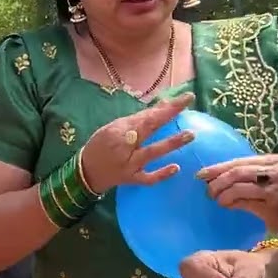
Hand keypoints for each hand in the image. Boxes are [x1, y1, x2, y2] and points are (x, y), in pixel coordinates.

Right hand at [80, 93, 195, 192]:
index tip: (185, 97)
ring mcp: (129, 164)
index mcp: (119, 130)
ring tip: (190, 134)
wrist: (87, 172)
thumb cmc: (101, 145)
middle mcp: (124, 146)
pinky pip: (148, 178)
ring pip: (152, 152)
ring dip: (171, 143)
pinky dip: (161, 174)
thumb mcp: (115, 127)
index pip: (146, 116)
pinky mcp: (132, 179)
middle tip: (188, 102)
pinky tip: (176, 167)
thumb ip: (138, 120)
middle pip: (149, 128)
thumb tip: (163, 106)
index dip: (166, 106)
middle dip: (169, 114)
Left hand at [197, 154, 277, 235]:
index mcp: (272, 160)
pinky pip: (245, 196)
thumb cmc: (275, 203)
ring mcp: (277, 181)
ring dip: (222, 191)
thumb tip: (208, 178)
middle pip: (238, 170)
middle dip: (218, 179)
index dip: (218, 167)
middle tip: (206, 190)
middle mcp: (276, 167)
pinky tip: (225, 204)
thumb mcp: (259, 186)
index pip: (239, 160)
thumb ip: (240, 179)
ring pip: (240, 182)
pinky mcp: (275, 197)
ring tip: (214, 198)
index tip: (200, 174)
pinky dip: (232, 200)